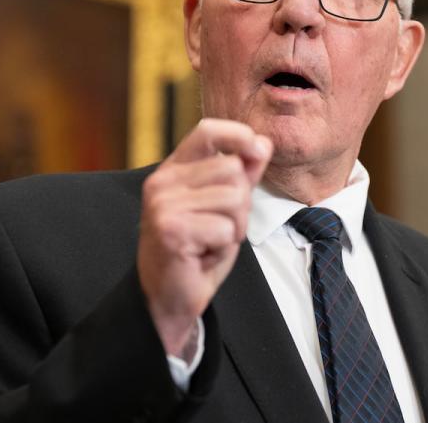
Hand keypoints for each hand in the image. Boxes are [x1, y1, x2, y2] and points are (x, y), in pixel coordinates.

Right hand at [138, 118, 272, 358]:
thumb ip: (242, 174)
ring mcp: (163, 205)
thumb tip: (264, 142)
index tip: (257, 149)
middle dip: (241, 205)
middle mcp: (163, 182)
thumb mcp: (225, 207)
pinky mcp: (171, 229)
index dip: (239, 135)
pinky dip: (223, 248)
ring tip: (210, 241)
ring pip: (234, 199)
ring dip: (234, 228)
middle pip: (233, 171)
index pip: (208, 131)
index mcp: (173, 170)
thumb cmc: (197, 250)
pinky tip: (202, 255)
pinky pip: (225, 229)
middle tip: (218, 227)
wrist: (168, 297)